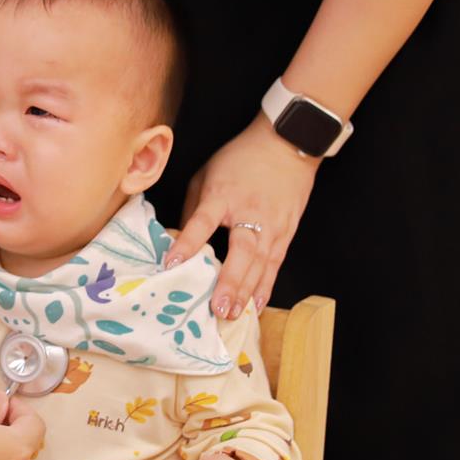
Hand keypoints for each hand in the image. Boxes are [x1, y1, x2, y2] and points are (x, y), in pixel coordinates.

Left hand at [161, 114, 317, 317]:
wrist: (286, 145)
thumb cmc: (239, 158)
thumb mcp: (206, 174)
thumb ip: (193, 208)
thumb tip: (179, 240)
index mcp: (223, 195)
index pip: (202, 222)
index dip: (187, 244)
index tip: (171, 264)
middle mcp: (250, 213)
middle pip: (241, 252)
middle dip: (229, 282)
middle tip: (217, 308)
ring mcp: (273, 225)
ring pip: (261, 264)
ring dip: (247, 292)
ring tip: (234, 315)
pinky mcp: (287, 232)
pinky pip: (276, 264)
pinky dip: (266, 286)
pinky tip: (257, 305)